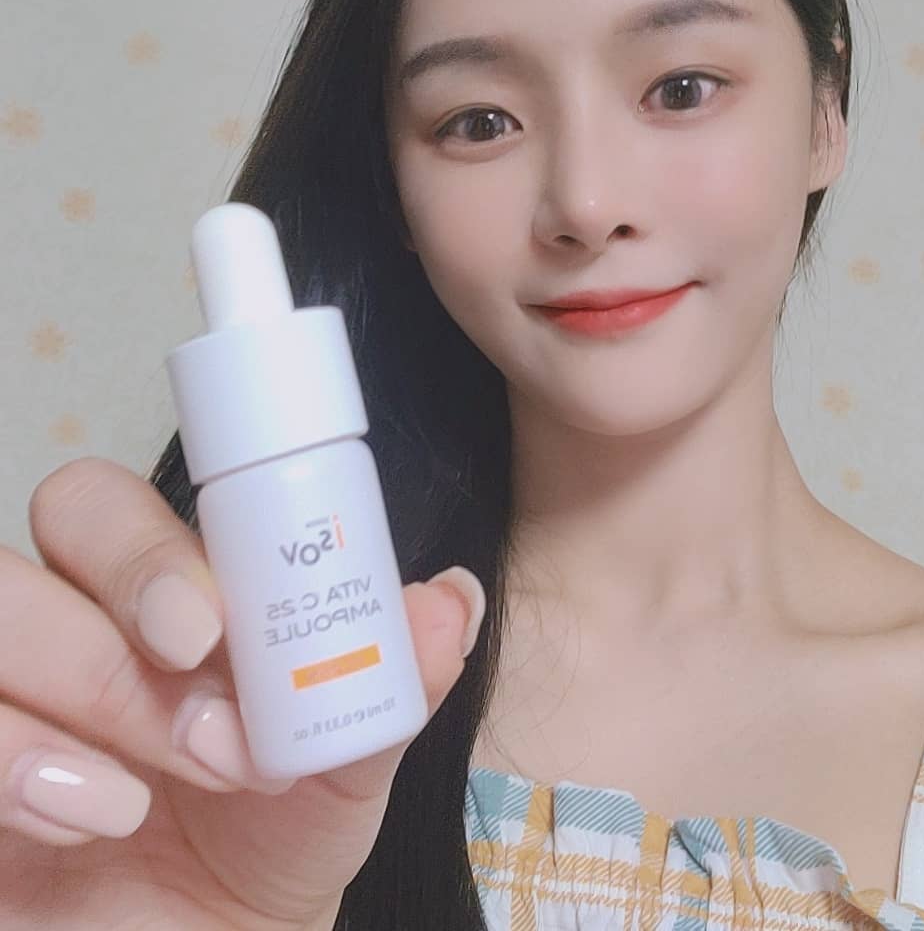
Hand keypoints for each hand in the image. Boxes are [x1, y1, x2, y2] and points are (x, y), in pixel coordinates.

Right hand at [0, 456, 482, 929]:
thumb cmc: (277, 841)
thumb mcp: (347, 765)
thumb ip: (391, 680)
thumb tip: (454, 600)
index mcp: (170, 596)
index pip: (118, 508)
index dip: (148, 549)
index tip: (213, 629)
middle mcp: (78, 628)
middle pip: (42, 533)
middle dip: (120, 616)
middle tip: (197, 702)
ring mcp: (13, 696)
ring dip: (79, 698)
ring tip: (144, 796)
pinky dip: (11, 764)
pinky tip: (86, 821)